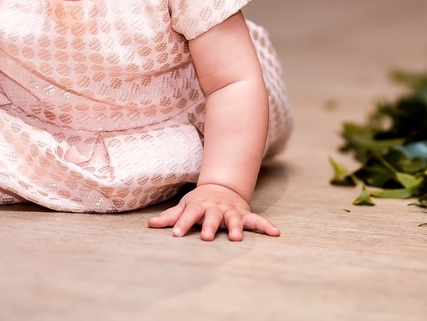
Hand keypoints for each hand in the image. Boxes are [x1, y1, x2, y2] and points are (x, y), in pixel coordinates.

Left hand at [147, 183, 279, 240]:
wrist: (222, 188)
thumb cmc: (199, 203)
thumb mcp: (185, 207)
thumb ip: (170, 217)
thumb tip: (150, 224)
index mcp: (199, 206)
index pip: (189, 215)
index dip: (182, 224)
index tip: (175, 234)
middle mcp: (216, 208)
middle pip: (212, 217)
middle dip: (210, 227)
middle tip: (207, 238)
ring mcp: (231, 211)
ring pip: (234, 219)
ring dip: (236, 227)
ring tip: (237, 238)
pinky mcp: (244, 214)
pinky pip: (257, 221)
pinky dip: (266, 226)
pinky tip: (276, 233)